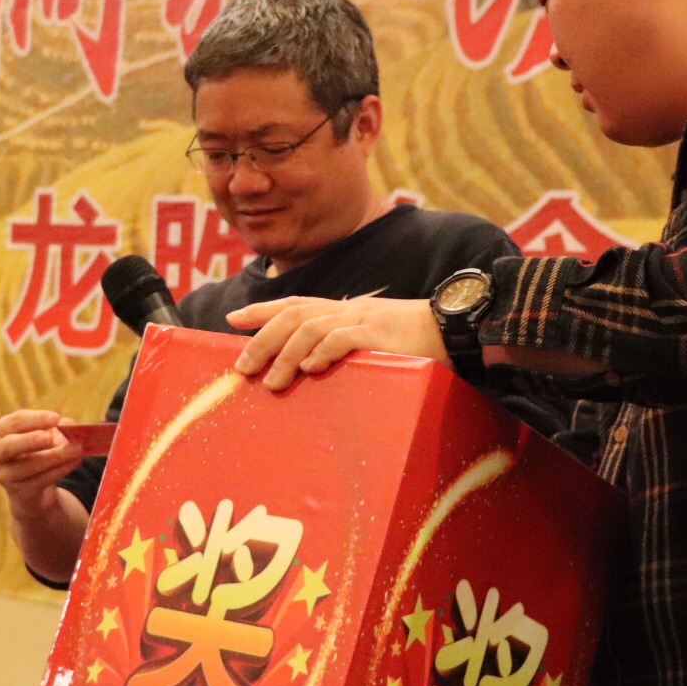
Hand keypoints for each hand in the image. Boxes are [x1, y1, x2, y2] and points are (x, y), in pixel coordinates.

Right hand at [0, 410, 82, 514]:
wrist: (35, 489)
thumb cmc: (40, 452)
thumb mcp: (50, 436)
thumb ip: (61, 429)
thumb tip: (69, 427)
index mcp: (1, 432)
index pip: (14, 422)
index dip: (35, 419)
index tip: (56, 418)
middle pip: (9, 446)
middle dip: (29, 441)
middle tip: (48, 437)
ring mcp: (5, 475)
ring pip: (28, 466)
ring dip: (54, 457)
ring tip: (76, 449)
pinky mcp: (19, 492)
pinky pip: (40, 480)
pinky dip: (60, 470)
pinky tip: (75, 461)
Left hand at [226, 296, 445, 391]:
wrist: (454, 327)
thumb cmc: (415, 340)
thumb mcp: (373, 338)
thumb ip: (345, 346)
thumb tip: (314, 367)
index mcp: (344, 310)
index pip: (295, 303)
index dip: (262, 310)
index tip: (232, 319)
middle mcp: (347, 310)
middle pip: (293, 315)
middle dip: (262, 339)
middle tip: (242, 367)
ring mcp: (362, 320)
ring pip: (310, 327)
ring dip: (285, 354)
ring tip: (270, 382)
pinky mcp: (379, 334)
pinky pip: (343, 338)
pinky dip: (322, 352)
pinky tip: (309, 369)